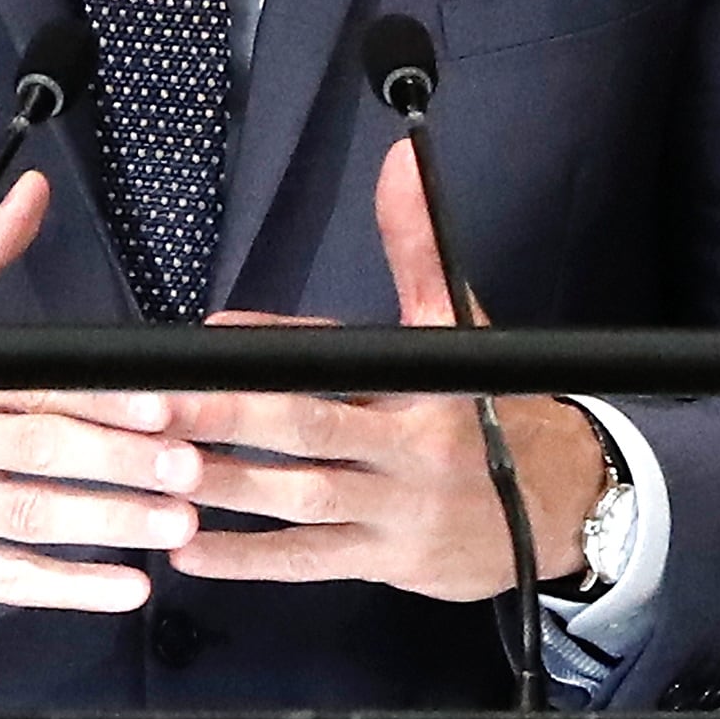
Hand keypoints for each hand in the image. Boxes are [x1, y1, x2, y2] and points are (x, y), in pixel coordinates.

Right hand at [0, 172, 204, 609]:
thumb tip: (29, 194)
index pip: (26, 388)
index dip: (98, 398)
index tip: (163, 402)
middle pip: (37, 455)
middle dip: (120, 463)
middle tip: (190, 467)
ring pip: (30, 520)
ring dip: (111, 525)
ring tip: (180, 524)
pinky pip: (6, 581)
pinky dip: (69, 589)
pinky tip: (126, 587)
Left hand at [157, 140, 609, 603]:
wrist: (564, 506)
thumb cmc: (495, 410)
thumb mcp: (464, 327)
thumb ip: (420, 247)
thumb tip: (401, 158)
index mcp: (425, 384)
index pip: (341, 356)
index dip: (275, 344)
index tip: (211, 336)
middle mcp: (409, 448)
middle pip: (308, 428)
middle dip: (228, 417)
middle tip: (155, 406)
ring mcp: (394, 510)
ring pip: (300, 499)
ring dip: (227, 487)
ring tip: (157, 470)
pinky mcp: (383, 560)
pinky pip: (307, 560)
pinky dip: (248, 559)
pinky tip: (189, 550)